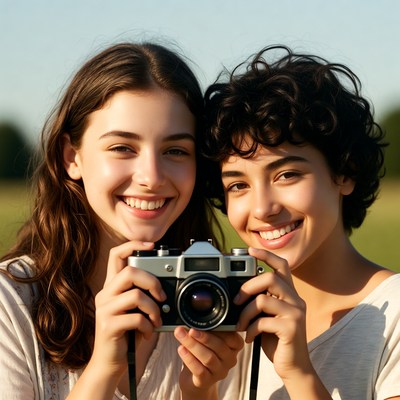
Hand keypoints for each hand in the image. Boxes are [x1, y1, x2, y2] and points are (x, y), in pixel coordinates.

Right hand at [90, 241, 165, 378]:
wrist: (110, 364)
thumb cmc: (127, 334)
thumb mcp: (135, 309)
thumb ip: (143, 294)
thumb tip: (166, 286)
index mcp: (112, 286)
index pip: (116, 255)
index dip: (133, 245)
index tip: (152, 245)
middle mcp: (105, 294)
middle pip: (129, 272)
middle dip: (152, 281)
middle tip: (162, 296)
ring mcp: (105, 310)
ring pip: (135, 295)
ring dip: (154, 308)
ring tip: (156, 319)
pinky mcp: (108, 326)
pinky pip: (136, 318)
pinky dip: (148, 326)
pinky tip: (147, 333)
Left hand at [174, 327, 243, 398]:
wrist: (194, 377)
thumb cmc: (203, 351)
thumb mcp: (207, 339)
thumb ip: (205, 329)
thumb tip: (192, 320)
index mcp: (233, 346)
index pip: (232, 338)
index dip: (220, 331)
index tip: (206, 324)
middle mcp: (230, 360)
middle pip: (219, 347)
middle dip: (204, 337)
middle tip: (191, 330)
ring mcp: (219, 372)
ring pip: (208, 358)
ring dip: (193, 345)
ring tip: (181, 336)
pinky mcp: (207, 381)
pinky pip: (199, 370)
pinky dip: (189, 358)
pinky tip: (181, 349)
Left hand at [234, 248, 310, 379]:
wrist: (293, 367)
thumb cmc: (277, 339)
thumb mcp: (268, 316)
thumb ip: (261, 301)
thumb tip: (238, 292)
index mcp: (289, 294)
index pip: (282, 266)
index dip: (266, 255)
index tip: (250, 251)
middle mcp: (296, 300)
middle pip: (270, 278)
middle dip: (247, 287)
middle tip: (236, 301)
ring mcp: (296, 314)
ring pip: (262, 300)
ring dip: (245, 313)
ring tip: (240, 325)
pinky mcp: (292, 328)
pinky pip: (263, 321)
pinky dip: (250, 330)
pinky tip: (249, 337)